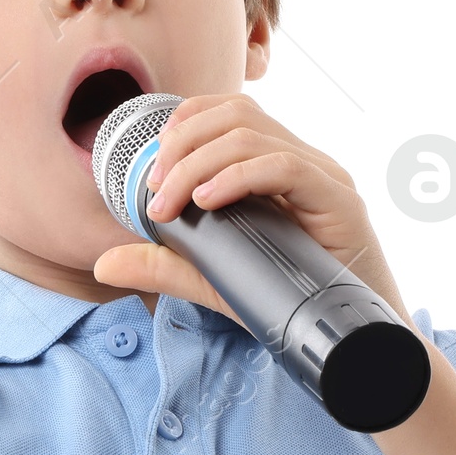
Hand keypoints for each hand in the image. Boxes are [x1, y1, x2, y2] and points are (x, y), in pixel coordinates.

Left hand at [91, 93, 411, 327]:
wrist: (351, 341)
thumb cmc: (291, 304)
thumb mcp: (215, 281)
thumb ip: (165, 266)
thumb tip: (103, 262)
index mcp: (279, 168)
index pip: (231, 113)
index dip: (186, 122)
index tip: (152, 167)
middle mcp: (304, 162)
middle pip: (236, 114)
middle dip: (183, 145)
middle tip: (155, 191)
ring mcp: (324, 177)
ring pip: (253, 135)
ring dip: (199, 163)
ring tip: (171, 204)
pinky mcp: (339, 201)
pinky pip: (285, 167)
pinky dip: (239, 177)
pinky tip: (209, 201)